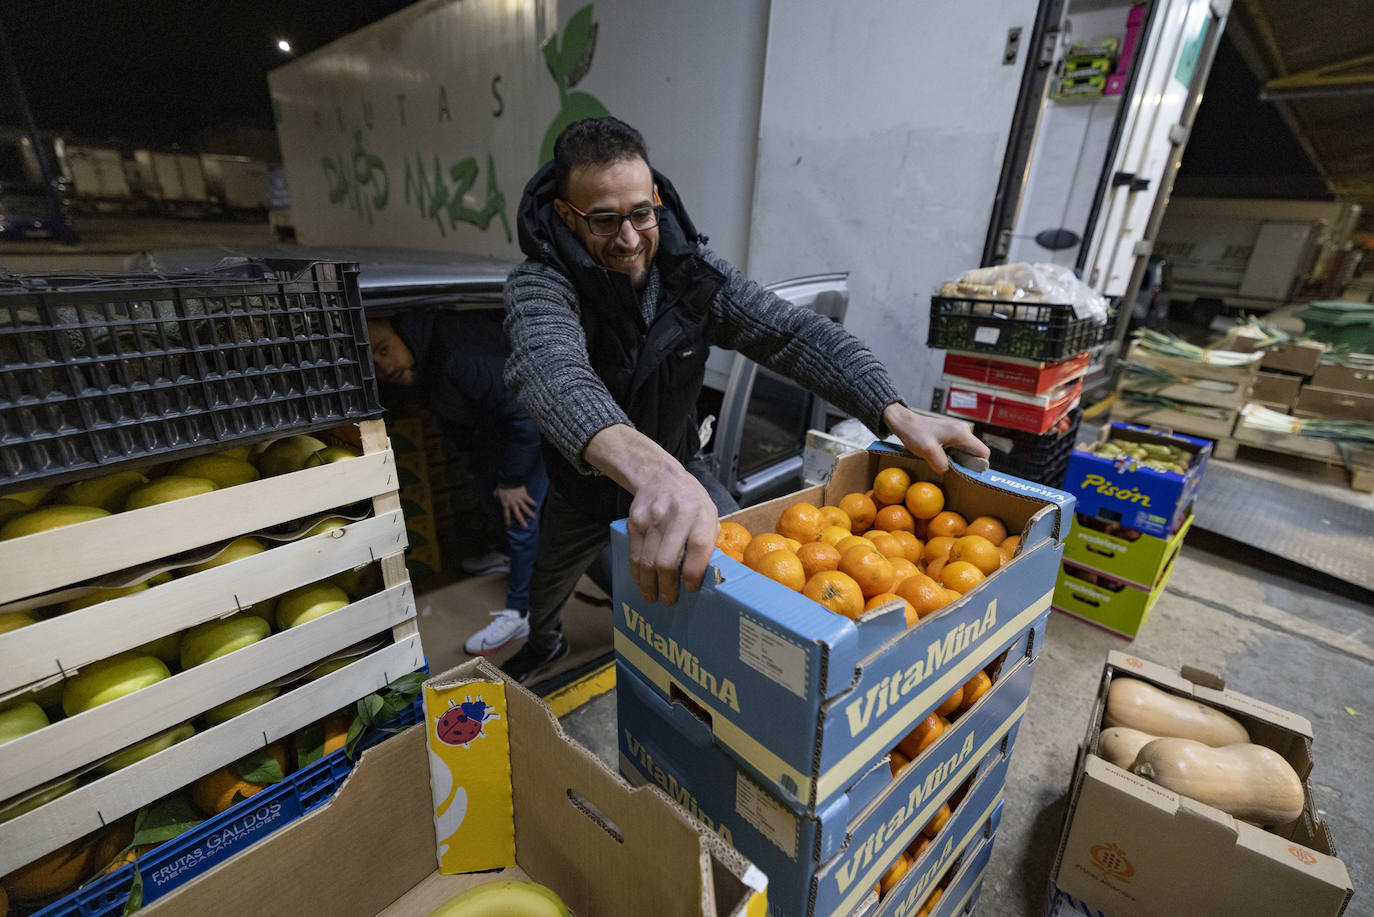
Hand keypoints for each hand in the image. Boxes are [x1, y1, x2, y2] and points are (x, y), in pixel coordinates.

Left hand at [493, 484, 537, 526]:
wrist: (507, 480)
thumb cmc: (501, 487)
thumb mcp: (496, 494)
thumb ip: (497, 499)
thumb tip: (497, 501)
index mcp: (505, 504)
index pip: (506, 515)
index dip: (507, 520)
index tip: (509, 525)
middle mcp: (513, 504)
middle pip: (518, 515)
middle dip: (522, 521)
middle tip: (525, 526)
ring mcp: (519, 500)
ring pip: (525, 508)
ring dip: (530, 513)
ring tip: (534, 517)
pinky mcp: (523, 495)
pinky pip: (529, 499)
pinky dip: (532, 502)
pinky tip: (536, 505)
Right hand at [584, 424, 719, 605]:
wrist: (660, 477)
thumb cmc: (691, 502)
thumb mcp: (709, 515)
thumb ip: (709, 542)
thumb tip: (707, 576)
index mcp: (701, 515)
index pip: (698, 548)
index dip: (694, 574)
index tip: (691, 589)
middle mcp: (676, 516)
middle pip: (667, 561)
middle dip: (667, 587)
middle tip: (669, 600)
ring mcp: (652, 519)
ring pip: (646, 562)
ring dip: (649, 585)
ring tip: (653, 597)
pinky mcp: (634, 523)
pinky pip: (634, 555)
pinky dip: (637, 573)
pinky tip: (642, 581)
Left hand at [882, 403, 989, 472]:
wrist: (906, 423)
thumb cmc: (915, 434)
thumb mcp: (927, 452)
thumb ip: (941, 464)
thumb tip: (948, 471)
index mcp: (962, 434)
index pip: (983, 452)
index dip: (979, 465)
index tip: (966, 472)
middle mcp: (964, 430)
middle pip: (976, 452)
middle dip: (967, 463)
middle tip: (952, 469)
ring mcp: (958, 430)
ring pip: (967, 450)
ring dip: (959, 459)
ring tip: (944, 462)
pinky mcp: (952, 433)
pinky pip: (959, 447)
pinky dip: (953, 455)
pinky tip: (941, 457)